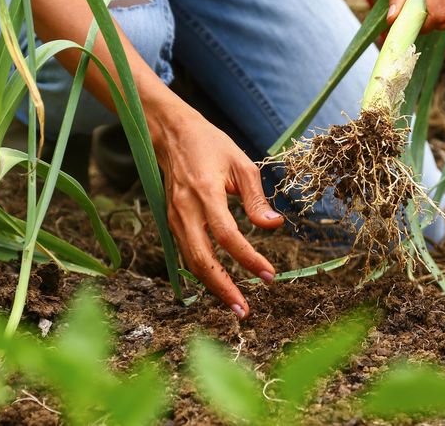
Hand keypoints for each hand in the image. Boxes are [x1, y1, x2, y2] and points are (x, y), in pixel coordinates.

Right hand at [147, 95, 283, 318]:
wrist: (171, 134)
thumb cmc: (210, 145)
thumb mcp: (241, 164)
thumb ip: (256, 198)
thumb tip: (273, 225)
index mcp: (205, 192)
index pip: (227, 235)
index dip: (248, 258)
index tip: (268, 275)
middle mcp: (185, 209)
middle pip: (202, 259)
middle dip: (223, 288)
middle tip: (244, 310)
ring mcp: (174, 217)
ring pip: (191, 261)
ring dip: (212, 285)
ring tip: (235, 304)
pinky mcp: (171, 221)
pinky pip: (186, 253)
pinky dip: (202, 272)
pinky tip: (219, 283)